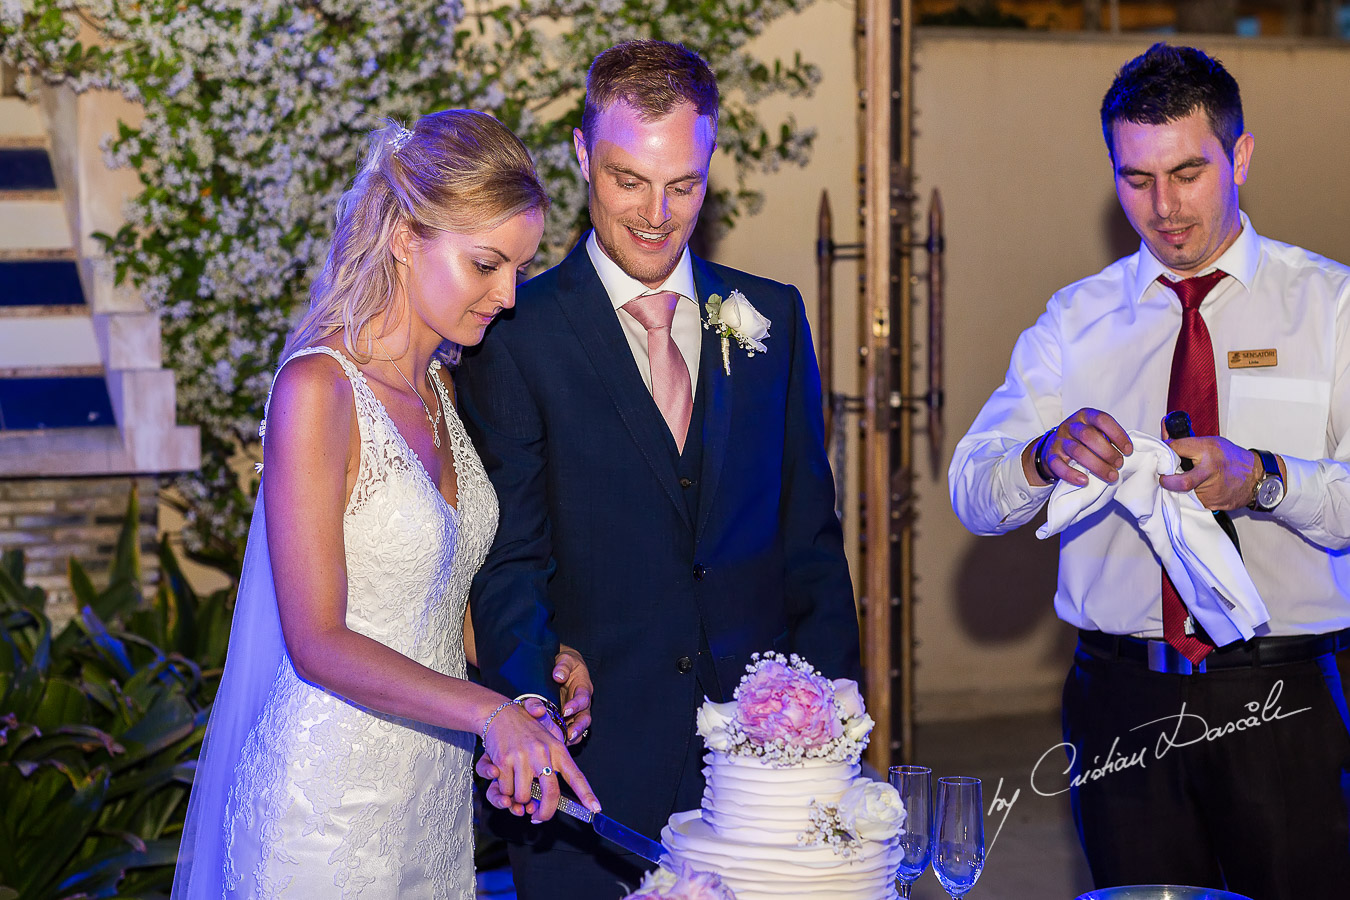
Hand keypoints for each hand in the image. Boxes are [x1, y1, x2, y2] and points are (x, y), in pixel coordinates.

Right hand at [480, 701, 600, 823]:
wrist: (499, 713)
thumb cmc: (525, 730)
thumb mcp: (546, 742)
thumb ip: (551, 767)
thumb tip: (547, 798)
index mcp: (557, 750)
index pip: (576, 775)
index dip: (586, 794)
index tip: (595, 809)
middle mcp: (543, 754)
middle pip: (551, 794)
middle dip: (545, 812)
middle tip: (539, 817)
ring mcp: (523, 757)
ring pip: (524, 797)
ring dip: (518, 798)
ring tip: (517, 786)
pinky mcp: (504, 761)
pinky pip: (505, 791)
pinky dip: (503, 791)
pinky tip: (504, 777)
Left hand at [553, 645, 592, 744]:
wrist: (563, 666)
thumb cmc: (565, 662)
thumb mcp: (565, 659)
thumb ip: (563, 666)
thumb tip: (558, 676)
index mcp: (583, 687)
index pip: (583, 698)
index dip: (576, 705)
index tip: (566, 710)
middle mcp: (583, 702)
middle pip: (585, 717)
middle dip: (578, 726)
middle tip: (569, 734)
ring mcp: (577, 712)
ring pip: (580, 727)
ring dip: (573, 735)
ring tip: (565, 742)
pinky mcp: (569, 718)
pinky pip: (572, 730)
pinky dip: (567, 737)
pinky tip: (559, 742)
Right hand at [1024, 408, 1132, 487]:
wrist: (1052, 447)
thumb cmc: (1080, 440)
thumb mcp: (1093, 430)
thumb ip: (1106, 436)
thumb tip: (1126, 452)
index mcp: (1084, 416)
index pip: (1102, 419)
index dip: (1117, 434)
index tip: (1128, 450)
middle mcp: (1070, 426)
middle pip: (1088, 435)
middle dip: (1107, 451)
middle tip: (1119, 464)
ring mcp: (1059, 441)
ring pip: (1077, 451)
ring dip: (1096, 465)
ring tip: (1111, 476)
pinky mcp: (1051, 457)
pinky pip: (1059, 465)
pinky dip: (1072, 474)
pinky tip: (1084, 481)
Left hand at [1159, 436, 1259, 510]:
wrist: (1255, 477)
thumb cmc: (1232, 458)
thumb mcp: (1211, 442)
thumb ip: (1186, 442)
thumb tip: (1165, 433)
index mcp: (1208, 451)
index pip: (1176, 449)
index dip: (1165, 450)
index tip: (1162, 453)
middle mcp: (1210, 471)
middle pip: (1180, 481)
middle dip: (1167, 481)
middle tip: (1164, 478)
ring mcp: (1212, 490)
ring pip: (1183, 492)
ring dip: (1180, 488)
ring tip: (1189, 480)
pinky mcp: (1211, 503)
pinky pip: (1192, 501)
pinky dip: (1190, 495)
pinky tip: (1198, 489)